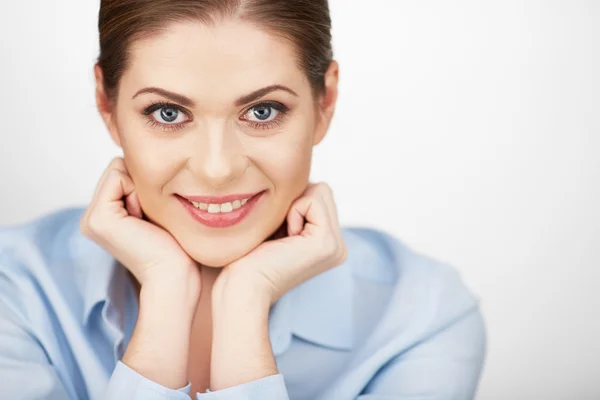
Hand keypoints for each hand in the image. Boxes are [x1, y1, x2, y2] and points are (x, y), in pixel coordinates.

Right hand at [80, 157, 199, 289]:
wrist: (175, 274)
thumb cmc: (174, 245)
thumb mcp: (154, 209)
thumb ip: (140, 187)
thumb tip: (138, 156)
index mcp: (103, 215)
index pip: (120, 171)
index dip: (143, 184)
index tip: (151, 215)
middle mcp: (91, 217)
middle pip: (118, 167)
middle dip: (140, 185)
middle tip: (149, 218)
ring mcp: (91, 218)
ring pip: (118, 168)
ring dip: (140, 189)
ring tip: (146, 220)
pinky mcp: (99, 217)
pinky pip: (119, 176)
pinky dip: (136, 192)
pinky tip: (142, 219)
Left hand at [214, 182, 347, 305]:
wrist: (242, 286)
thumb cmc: (248, 256)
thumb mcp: (277, 224)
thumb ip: (295, 205)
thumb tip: (301, 176)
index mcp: (329, 243)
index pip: (319, 194)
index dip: (292, 202)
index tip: (277, 233)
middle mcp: (338, 246)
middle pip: (322, 189)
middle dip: (295, 202)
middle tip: (280, 234)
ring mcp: (336, 246)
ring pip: (320, 190)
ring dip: (293, 207)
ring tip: (283, 237)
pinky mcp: (327, 243)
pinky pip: (312, 200)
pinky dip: (293, 212)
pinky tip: (285, 238)